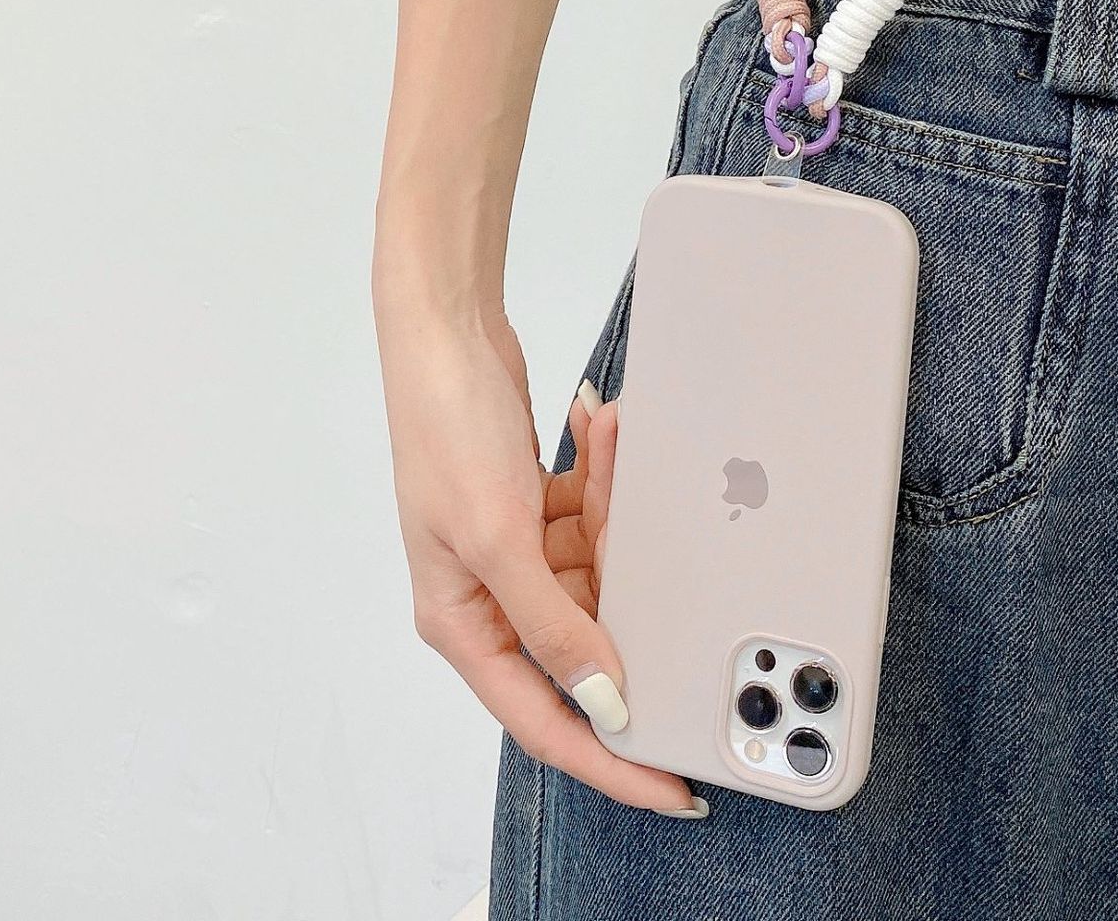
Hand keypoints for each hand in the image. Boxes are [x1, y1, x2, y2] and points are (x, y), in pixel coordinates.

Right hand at [376, 303, 706, 816]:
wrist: (444, 330)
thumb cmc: (445, 428)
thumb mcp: (498, 536)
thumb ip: (552, 627)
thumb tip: (602, 702)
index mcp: (463, 623)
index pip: (548, 721)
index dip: (612, 759)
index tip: (673, 787)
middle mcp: (487, 596)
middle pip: (584, 634)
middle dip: (626, 585)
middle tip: (658, 548)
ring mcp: (511, 551)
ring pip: (595, 568)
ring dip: (611, 509)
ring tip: (606, 446)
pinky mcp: (531, 508)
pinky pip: (587, 517)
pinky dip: (600, 478)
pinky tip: (598, 430)